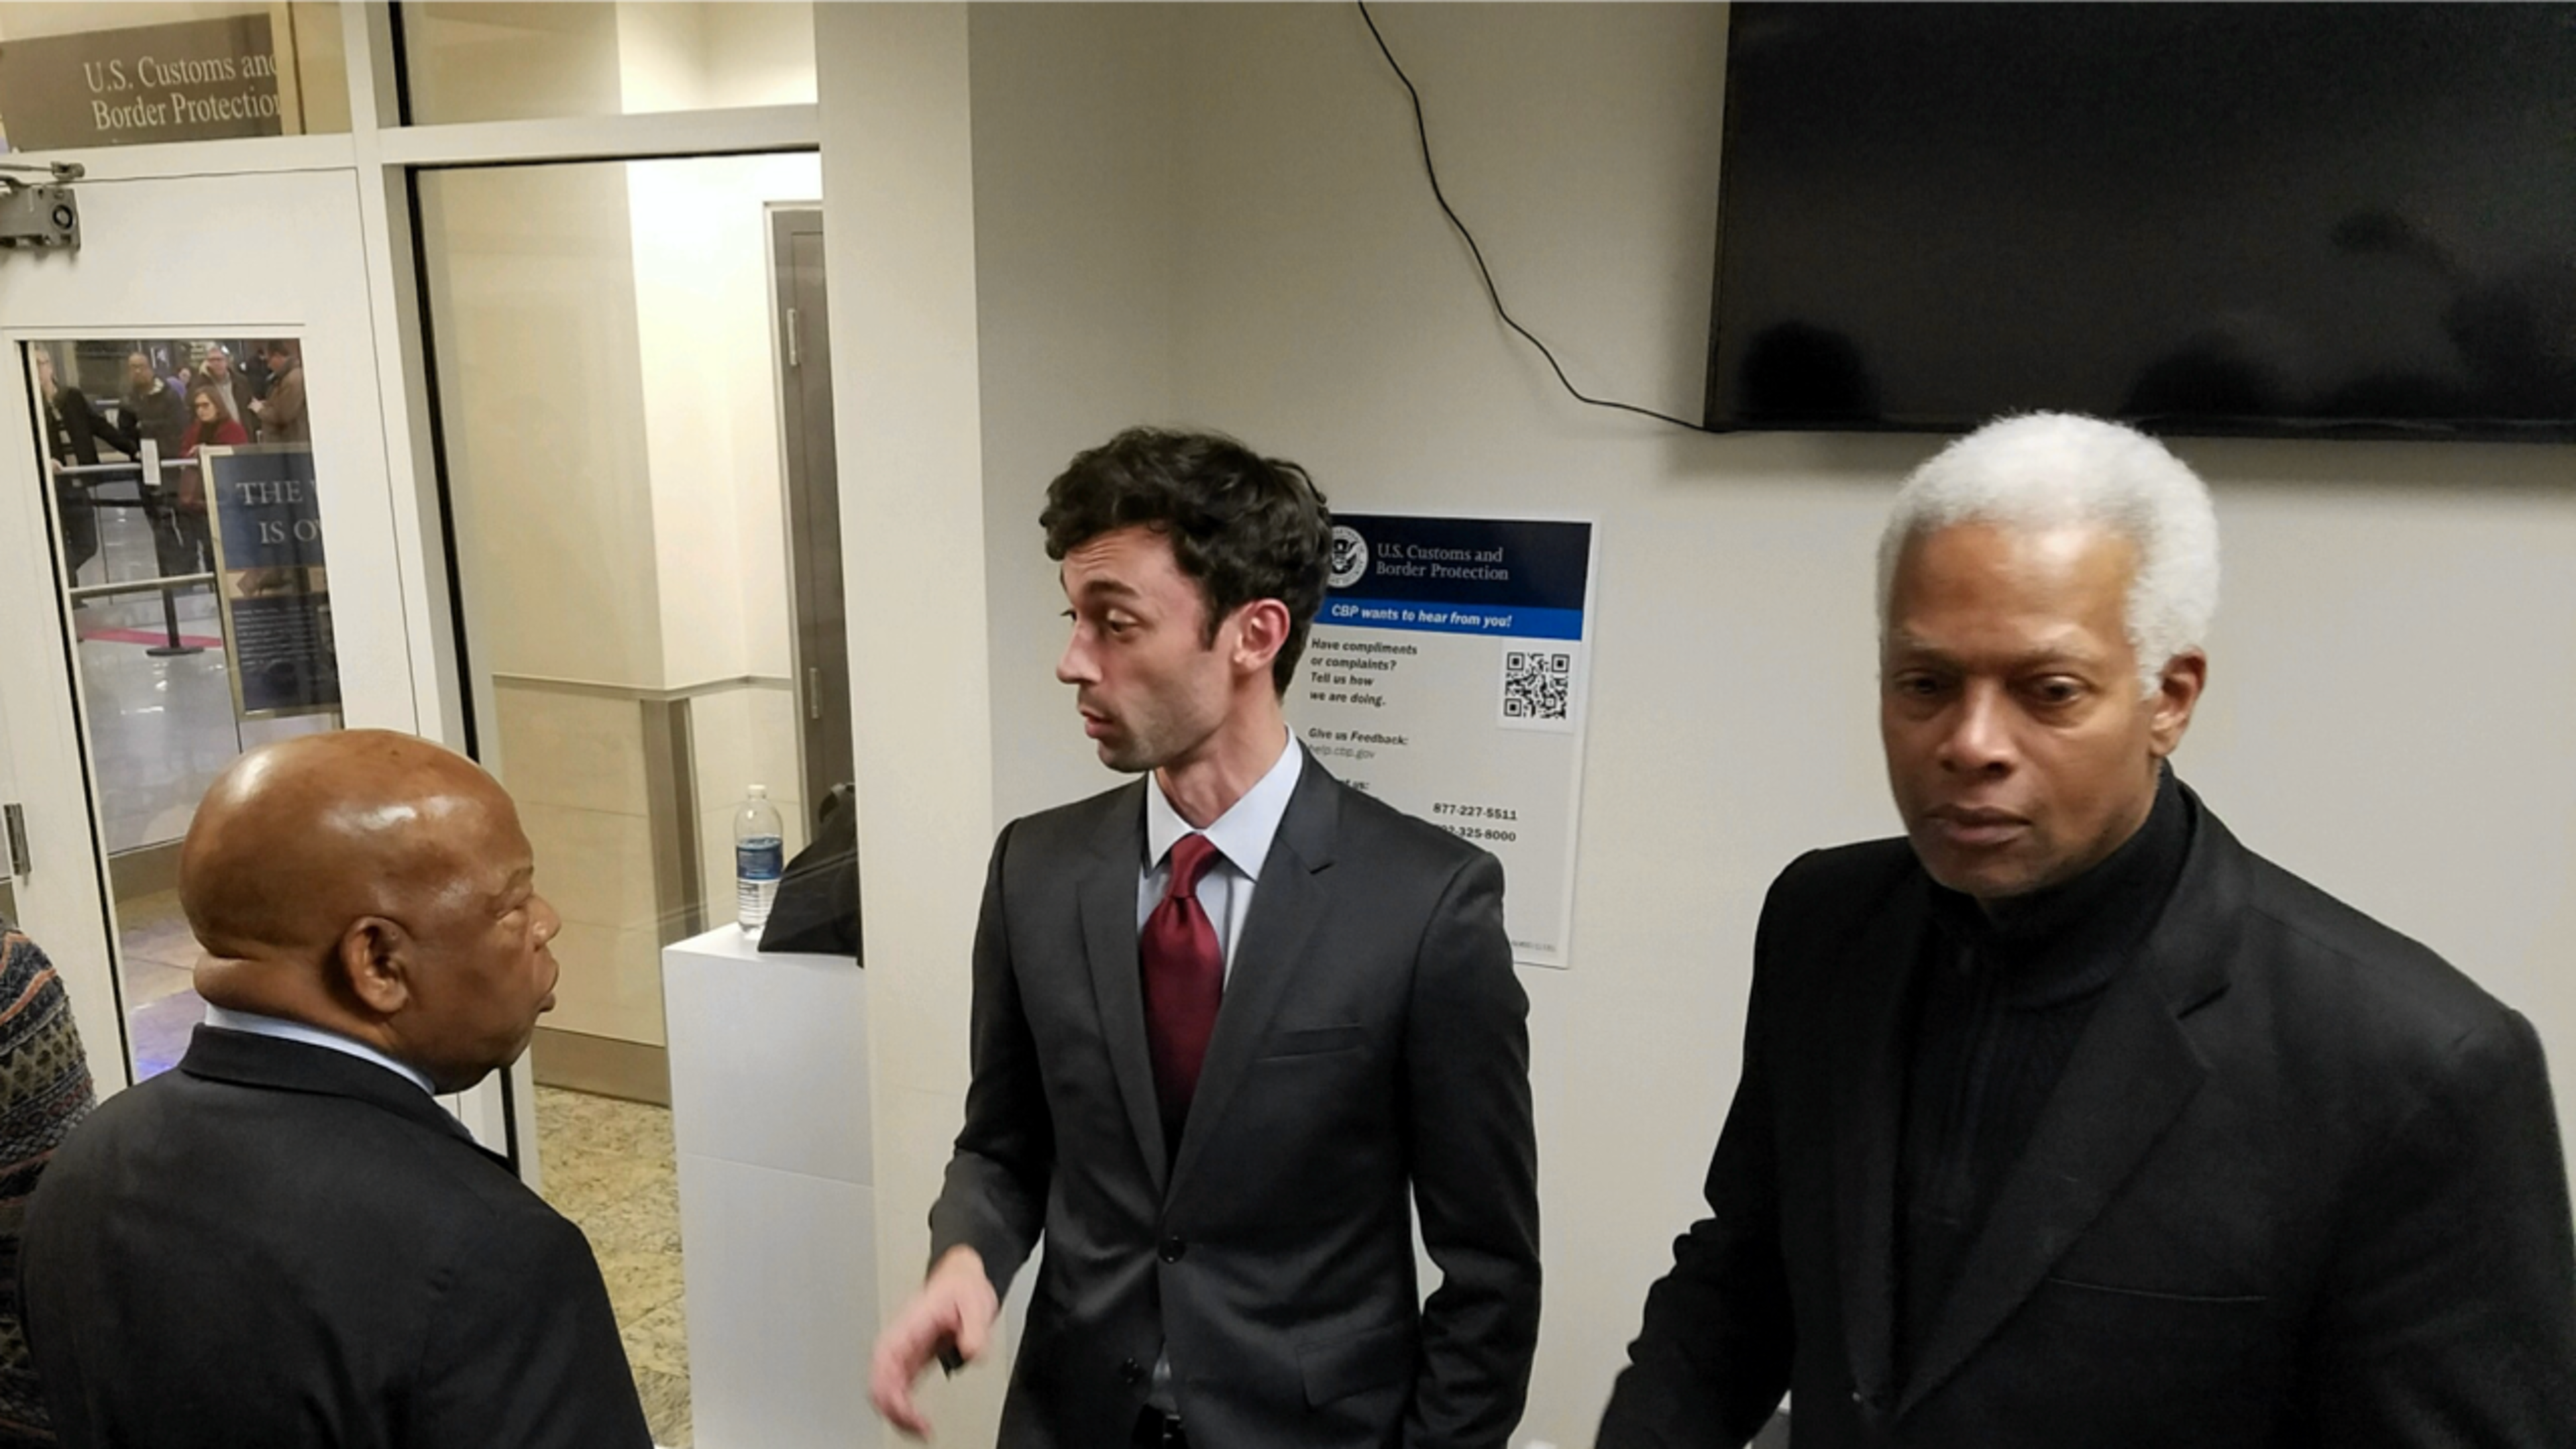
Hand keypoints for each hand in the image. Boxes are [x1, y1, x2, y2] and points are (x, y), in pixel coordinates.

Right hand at [869, 1246, 998, 1439]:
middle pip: (877, 1383)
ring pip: (882, 1390)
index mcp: (908, 1326)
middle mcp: (899, 1340)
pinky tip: (918, 1422)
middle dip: (892, 1411)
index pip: (884, 1363)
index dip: (891, 1393)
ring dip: (896, 1415)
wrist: (961, 1280)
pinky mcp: (909, 1362)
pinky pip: (895, 1390)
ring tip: (920, 1431)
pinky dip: (902, 1410)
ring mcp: (901, 1352)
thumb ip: (974, 1328)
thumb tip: (971, 1352)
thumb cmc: (962, 1288)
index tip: (911, 1413)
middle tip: (918, 1429)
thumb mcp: (975, 1302)